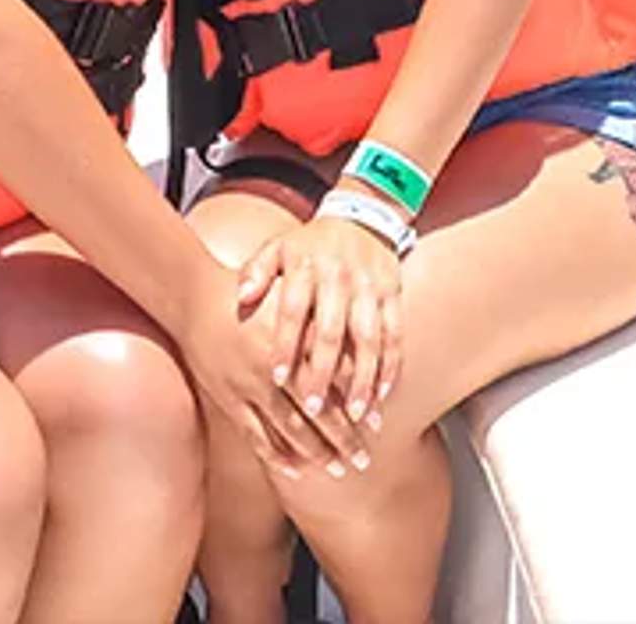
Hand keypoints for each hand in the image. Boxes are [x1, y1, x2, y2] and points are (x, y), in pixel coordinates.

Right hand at [174, 259, 348, 474]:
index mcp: (296, 340)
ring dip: (316, 454)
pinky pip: (257, 436)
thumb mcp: (289, 299)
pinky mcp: (228, 400)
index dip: (359, 404)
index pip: (338, 381)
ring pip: (291, 430)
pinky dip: (278, 456)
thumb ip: (321, 322)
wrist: (194, 295)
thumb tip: (362, 342)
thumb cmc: (250, 295)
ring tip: (337, 470)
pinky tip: (296, 470)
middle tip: (364, 461)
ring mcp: (250, 387)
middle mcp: (276, 367)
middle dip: (344, 440)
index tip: (379, 425)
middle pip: (319, 412)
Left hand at [235, 215, 403, 469]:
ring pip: (370, 339)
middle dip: (324, 373)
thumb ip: (256, 272)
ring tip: (358, 416)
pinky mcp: (393, 294)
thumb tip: (240, 297)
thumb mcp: (277, 248)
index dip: (285, 345)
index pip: (293, 310)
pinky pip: (396, 333)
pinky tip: (384, 394)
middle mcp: (339, 278)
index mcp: (306, 268)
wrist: (360, 217)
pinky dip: (392, 365)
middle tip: (314, 410)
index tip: (277, 380)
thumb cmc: (310, 245)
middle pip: (332, 332)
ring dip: (364, 379)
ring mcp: (370, 287)